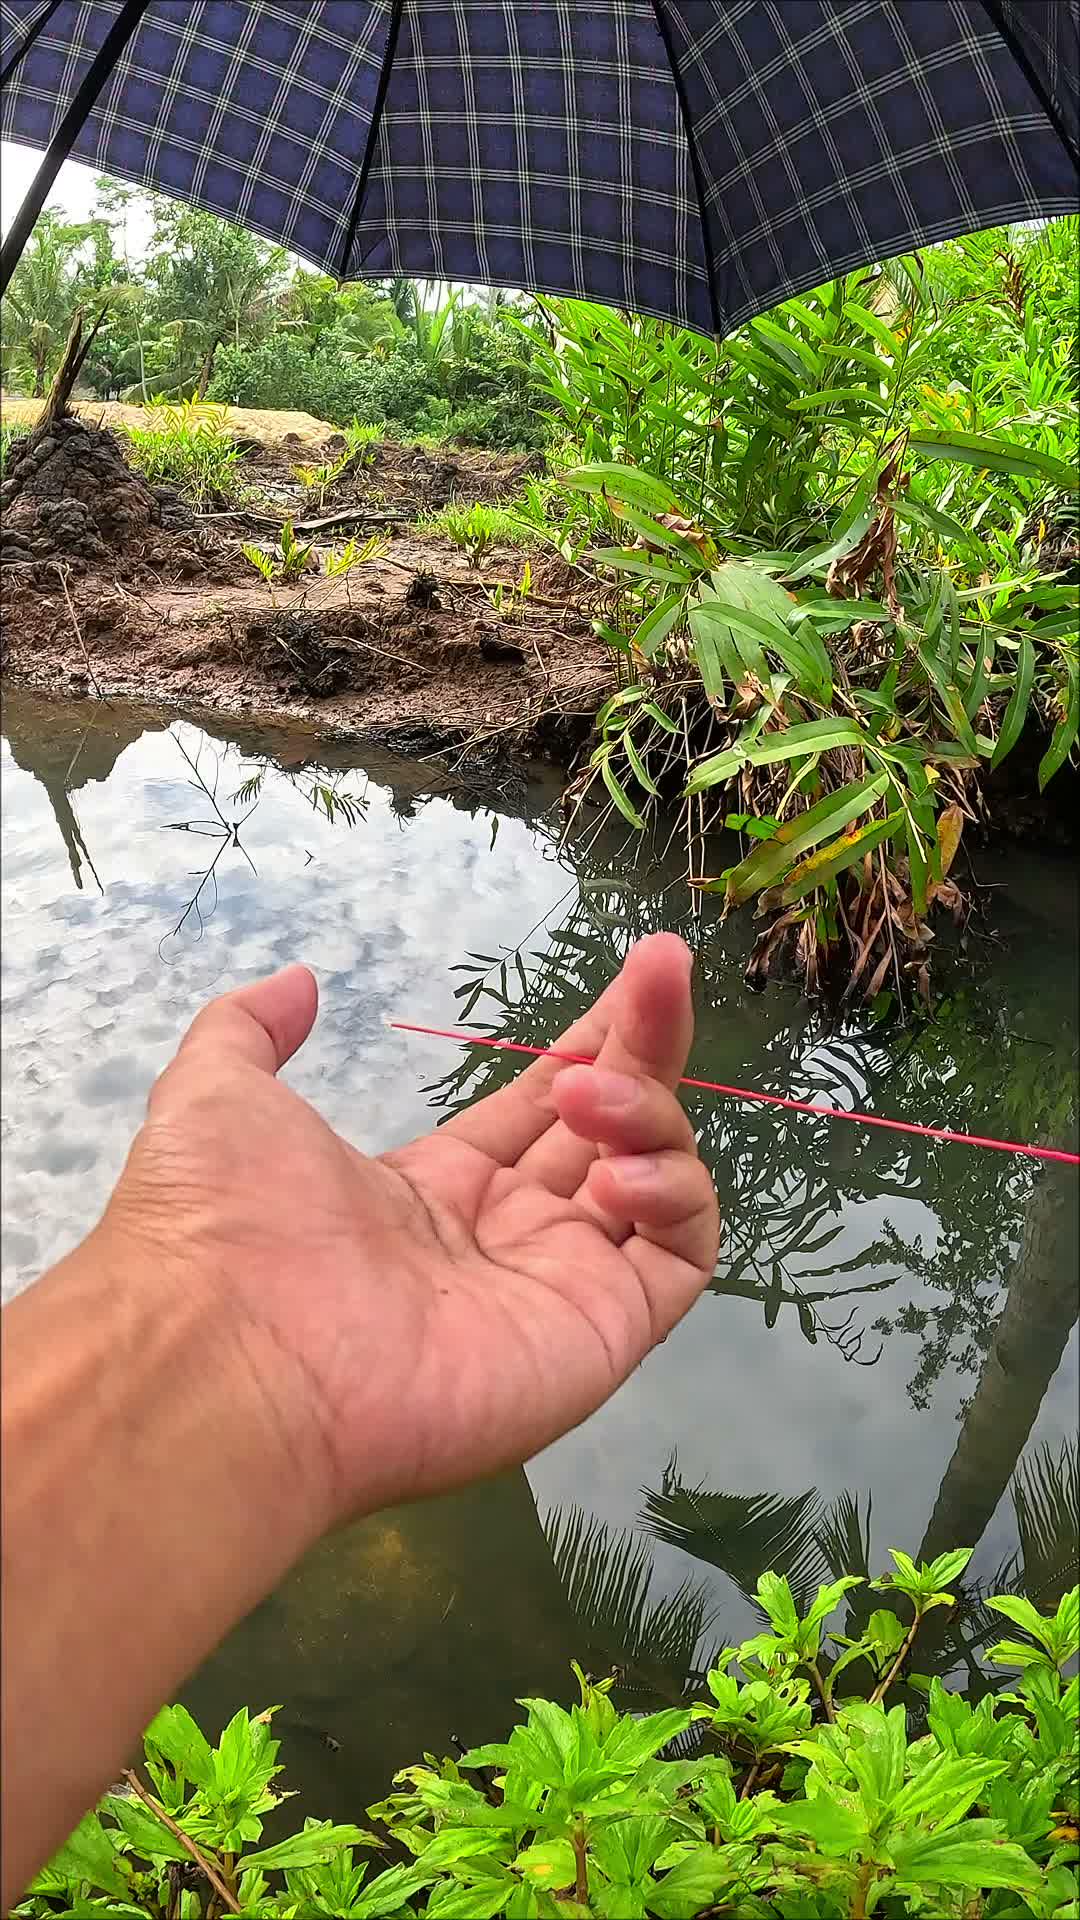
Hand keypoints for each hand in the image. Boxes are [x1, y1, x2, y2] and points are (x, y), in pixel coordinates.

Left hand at [105, 934, 718, 1524]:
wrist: (231, 1357)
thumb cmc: (226, 1224)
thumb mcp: (218, 1092)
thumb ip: (253, 1028)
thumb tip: (294, 980)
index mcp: (434, 1190)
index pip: (540, 1105)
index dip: (591, 1040)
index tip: (638, 971)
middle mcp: (506, 1236)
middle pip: (609, 1126)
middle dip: (644, 1043)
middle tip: (663, 963)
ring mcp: (558, 1287)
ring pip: (658, 1181)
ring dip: (648, 1112)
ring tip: (589, 1093)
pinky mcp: (601, 1332)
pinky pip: (681, 1257)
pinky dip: (677, 1194)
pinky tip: (617, 1170)